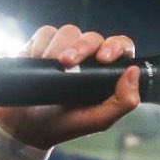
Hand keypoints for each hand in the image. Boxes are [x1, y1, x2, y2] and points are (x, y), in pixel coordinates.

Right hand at [0, 25, 139, 148]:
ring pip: (69, 32)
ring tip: (49, 66)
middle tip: (66, 62)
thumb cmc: (66, 124)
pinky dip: (40, 45)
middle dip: (80, 48)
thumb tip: (133, 72)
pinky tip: (36, 60)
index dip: (115, 46)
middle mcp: (88, 58)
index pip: (120, 46)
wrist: (26, 127)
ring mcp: (66, 50)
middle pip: (92, 38)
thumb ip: (123, 101)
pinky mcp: (42, 46)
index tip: (103, 58)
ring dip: (57, 48)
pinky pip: (46, 32)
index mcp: (107, 73)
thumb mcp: (99, 121)